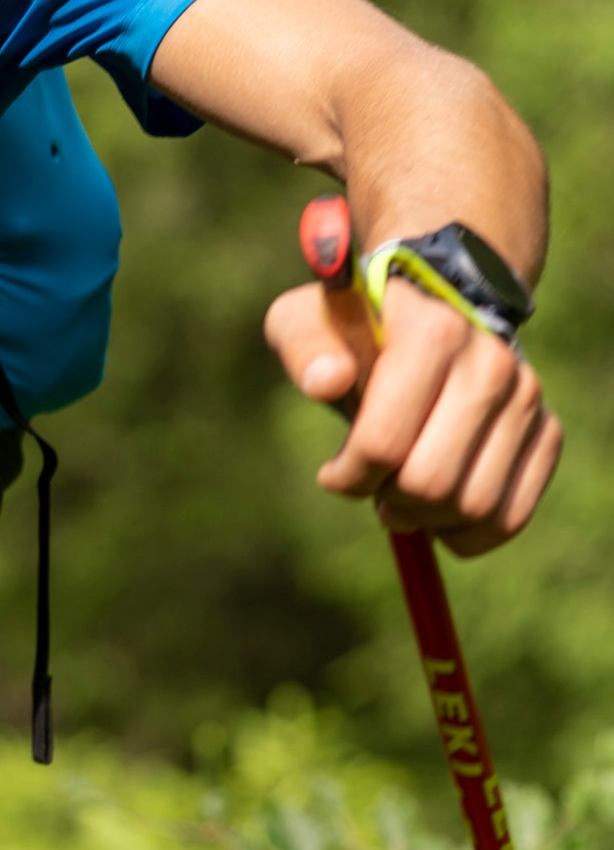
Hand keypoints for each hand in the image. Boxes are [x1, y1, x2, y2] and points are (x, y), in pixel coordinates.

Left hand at [265, 272, 561, 552]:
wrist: (429, 314)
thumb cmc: (353, 331)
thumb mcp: (305, 321)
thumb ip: (304, 344)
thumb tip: (327, 382)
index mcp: (433, 334)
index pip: (384, 444)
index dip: (349, 476)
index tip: (335, 472)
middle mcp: (492, 363)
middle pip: (432, 484)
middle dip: (389, 503)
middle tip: (374, 488)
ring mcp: (526, 398)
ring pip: (475, 508)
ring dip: (427, 521)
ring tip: (404, 497)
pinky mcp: (546, 430)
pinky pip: (510, 517)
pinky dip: (468, 535)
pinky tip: (439, 515)